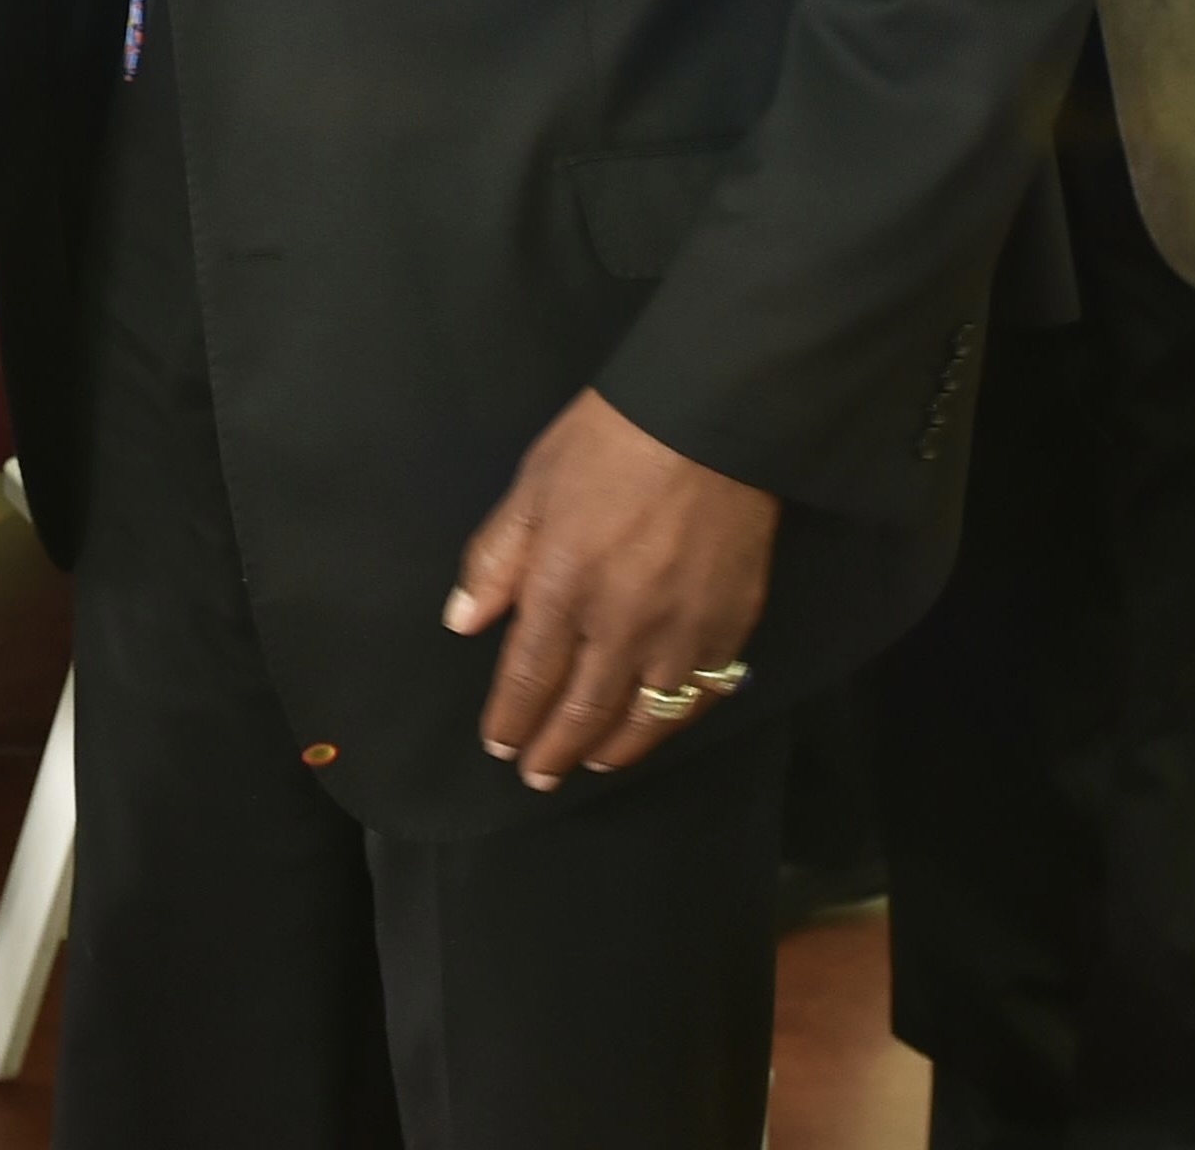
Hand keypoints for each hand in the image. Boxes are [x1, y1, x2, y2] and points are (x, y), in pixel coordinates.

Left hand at [445, 391, 776, 788]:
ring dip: (613, 747)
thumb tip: (464, 623)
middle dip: (554, 748)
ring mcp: (680, 631)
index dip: (512, 716)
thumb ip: (498, 558)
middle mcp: (619, 624)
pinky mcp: (730, 625)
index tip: (499, 743)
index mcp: (562, 586)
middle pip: (582, 708)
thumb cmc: (608, 441)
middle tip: (537, 775)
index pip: (528, 675)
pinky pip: (701, 693)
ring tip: (593, 762)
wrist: (710, 420)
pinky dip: (676, 719)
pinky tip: (660, 723)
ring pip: (644, 716)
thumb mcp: (533, 485)